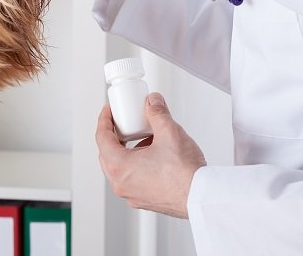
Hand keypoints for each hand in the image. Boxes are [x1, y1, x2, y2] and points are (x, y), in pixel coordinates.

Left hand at [95, 93, 206, 217]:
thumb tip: (153, 102)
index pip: (101, 138)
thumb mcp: (169, 132)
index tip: (108, 111)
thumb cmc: (185, 173)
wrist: (202, 196)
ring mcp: (132, 194)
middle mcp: (121, 184)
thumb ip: (157, 113)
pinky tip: (153, 155)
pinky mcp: (144, 200)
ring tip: (143, 138)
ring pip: (120, 168)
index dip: (104, 120)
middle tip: (123, 123)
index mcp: (119, 167)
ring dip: (127, 151)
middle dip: (114, 135)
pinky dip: (136, 165)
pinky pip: (132, 178)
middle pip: (107, 154)